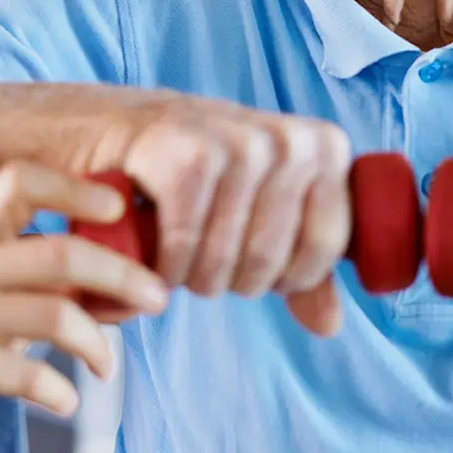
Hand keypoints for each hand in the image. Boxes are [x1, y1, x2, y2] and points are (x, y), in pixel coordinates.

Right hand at [0, 162, 168, 452]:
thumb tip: (128, 284)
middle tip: (157, 298)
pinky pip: (33, 375)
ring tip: (108, 366)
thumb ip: (44, 281)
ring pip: (58, 314)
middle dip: (123, 275)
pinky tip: (66, 400)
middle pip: (62, 252)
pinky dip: (62, 392)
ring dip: (99, 344)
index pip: (20, 180)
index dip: (74, 186)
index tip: (118, 205)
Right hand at [109, 102, 353, 335]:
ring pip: (224, 258)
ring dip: (196, 277)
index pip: (325, 247)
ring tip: (184, 258)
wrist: (125, 128)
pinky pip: (183, 246)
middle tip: (211, 261)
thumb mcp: (265, 211)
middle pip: (269, 259)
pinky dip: (166, 266)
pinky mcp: (183, 158)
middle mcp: (287, 140)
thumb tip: (328, 325)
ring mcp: (237, 143)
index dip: (290, 276)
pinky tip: (159, 255)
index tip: (262, 264)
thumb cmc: (206, 176)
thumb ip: (302, 265)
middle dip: (235, 279)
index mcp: (325, 147)